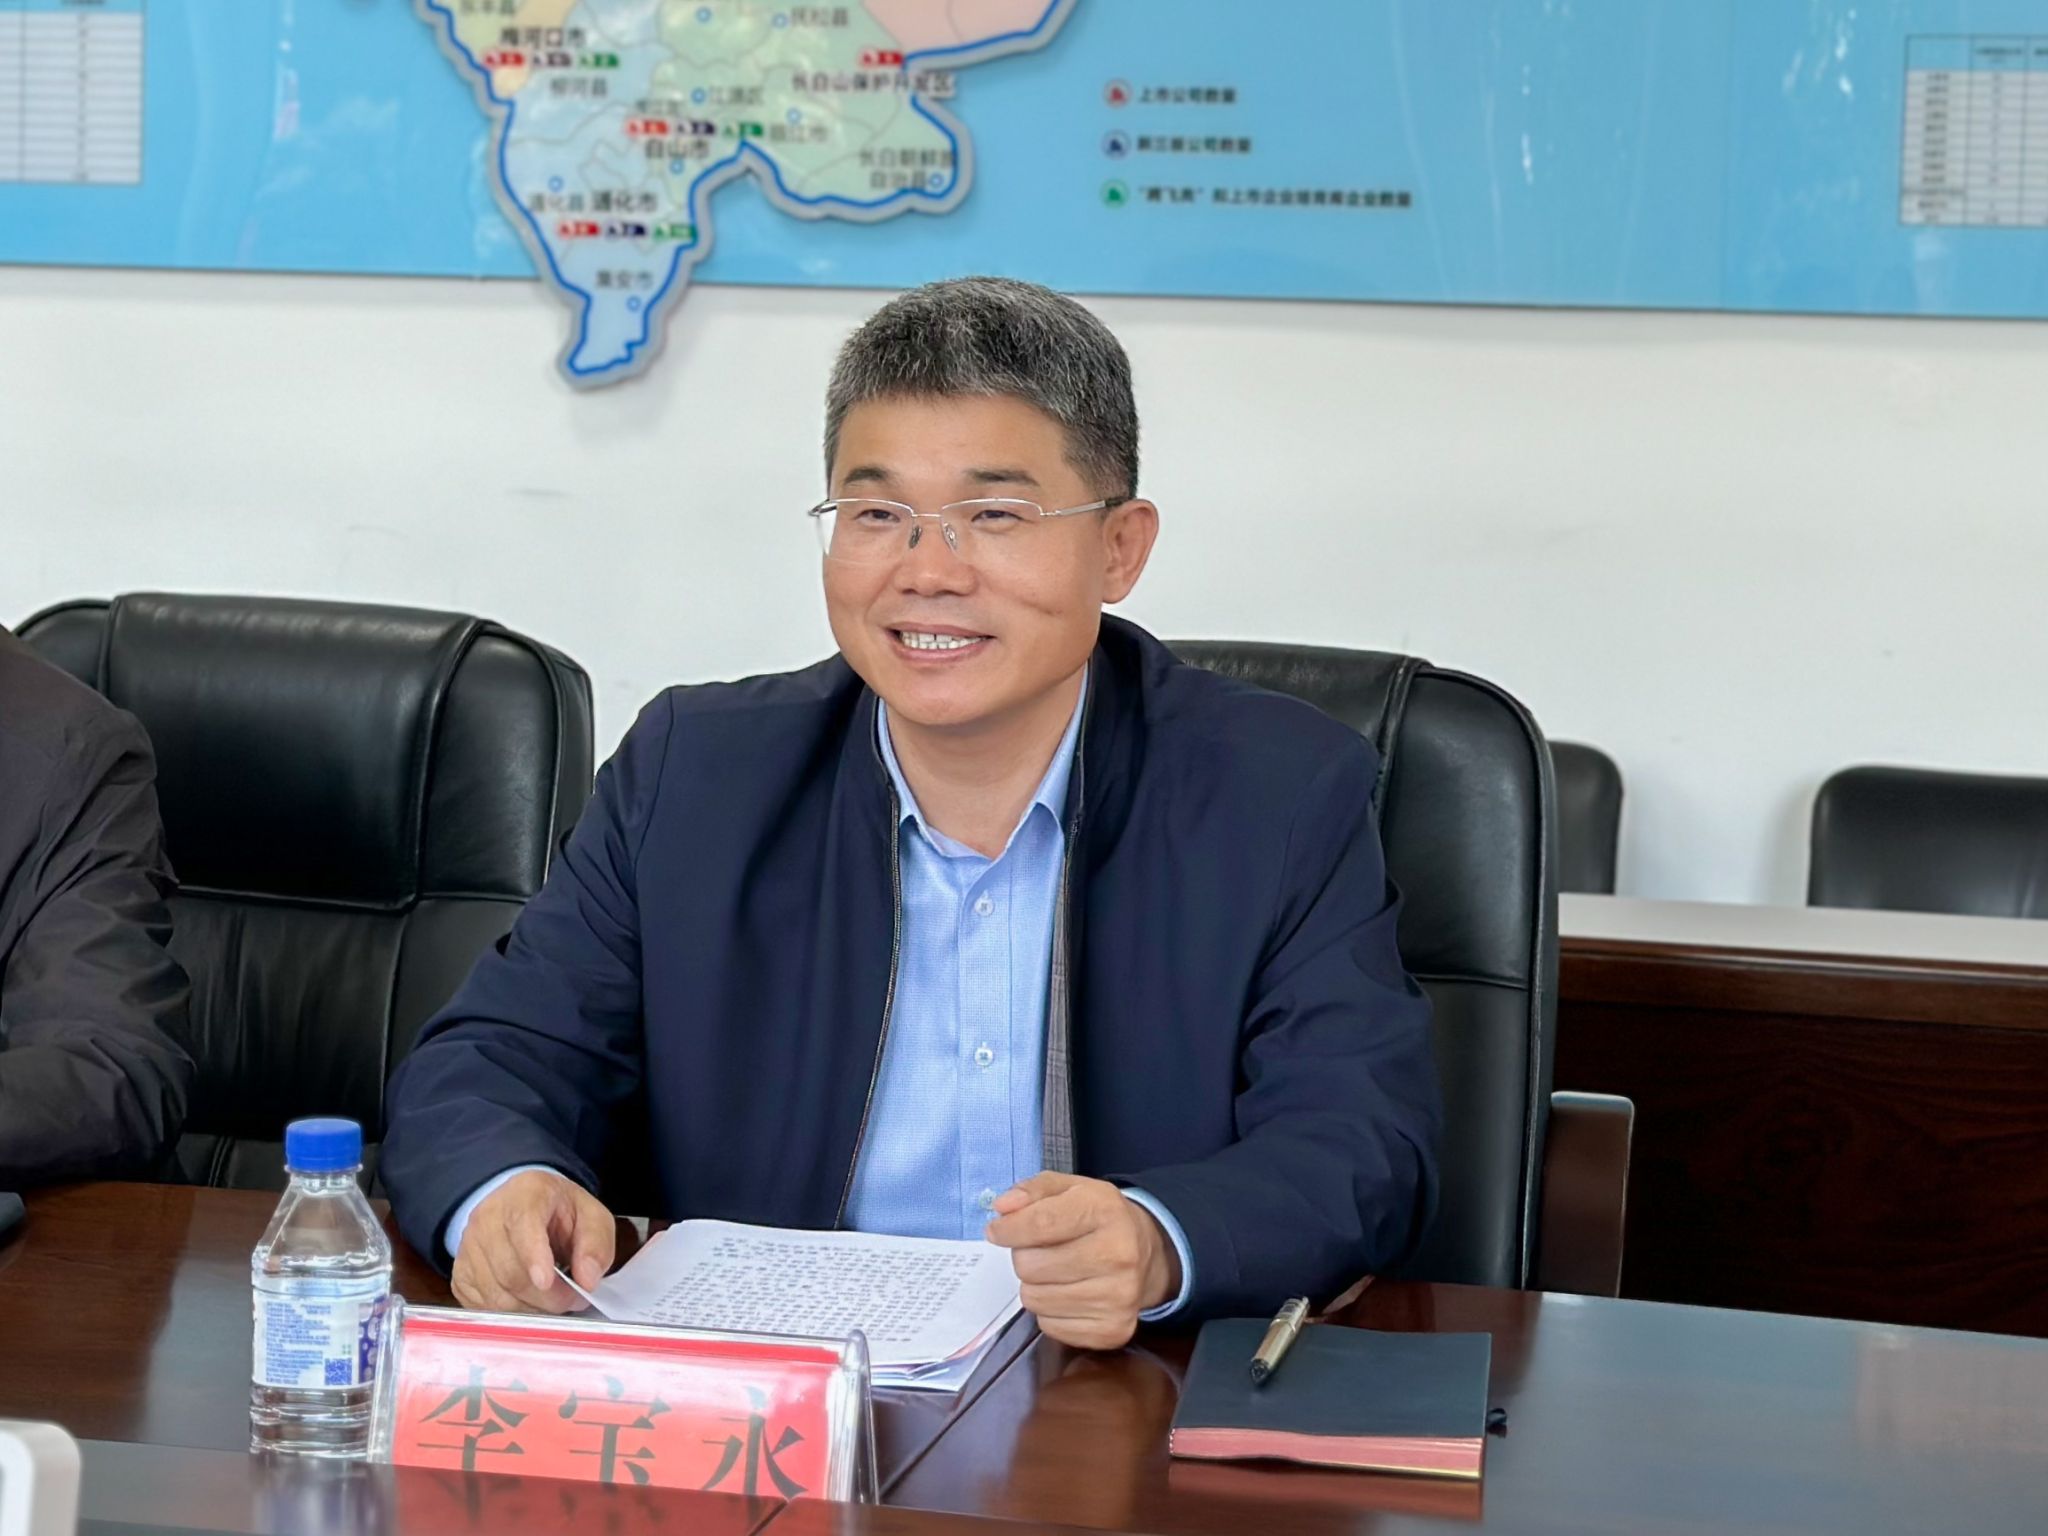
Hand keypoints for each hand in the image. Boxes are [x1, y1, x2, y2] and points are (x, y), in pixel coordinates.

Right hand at [450, 1169, 616, 1314]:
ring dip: (531, 1308)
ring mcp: (468, 1247)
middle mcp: (488, 1218)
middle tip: (573, 1299)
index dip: (534, 1256)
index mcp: (526, 1194)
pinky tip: (528, 1301)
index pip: (523, 1225)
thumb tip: (588, 1279)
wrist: (521, 1207)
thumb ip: (596, 1244)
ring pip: (497, 1295)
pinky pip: (483, 1307)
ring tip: (553, 1300)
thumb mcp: (591, 1216)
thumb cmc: (558, 1213)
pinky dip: (511, 1313)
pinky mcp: (460, 1274)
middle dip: (548, 1296)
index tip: (546, 1280)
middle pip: (511, 1271)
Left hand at [984, 1173, 1180, 1349]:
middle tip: (1040, 1250)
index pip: (1041, 1223)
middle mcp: (1119, 1255)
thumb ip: (1032, 1191)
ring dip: (1035, 1285)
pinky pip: (1049, 1326)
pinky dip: (1050, 1311)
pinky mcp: (1113, 1330)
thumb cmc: (1098, 1218)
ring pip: (1035, 1299)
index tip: (996, 1231)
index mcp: (1105, 1210)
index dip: (1009, 1229)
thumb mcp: (1070, 1188)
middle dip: (1024, 1257)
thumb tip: (1003, 1208)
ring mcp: (1119, 1298)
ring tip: (1056, 1272)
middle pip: (1030, 1266)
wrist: (1147, 1254)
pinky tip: (1069, 1293)